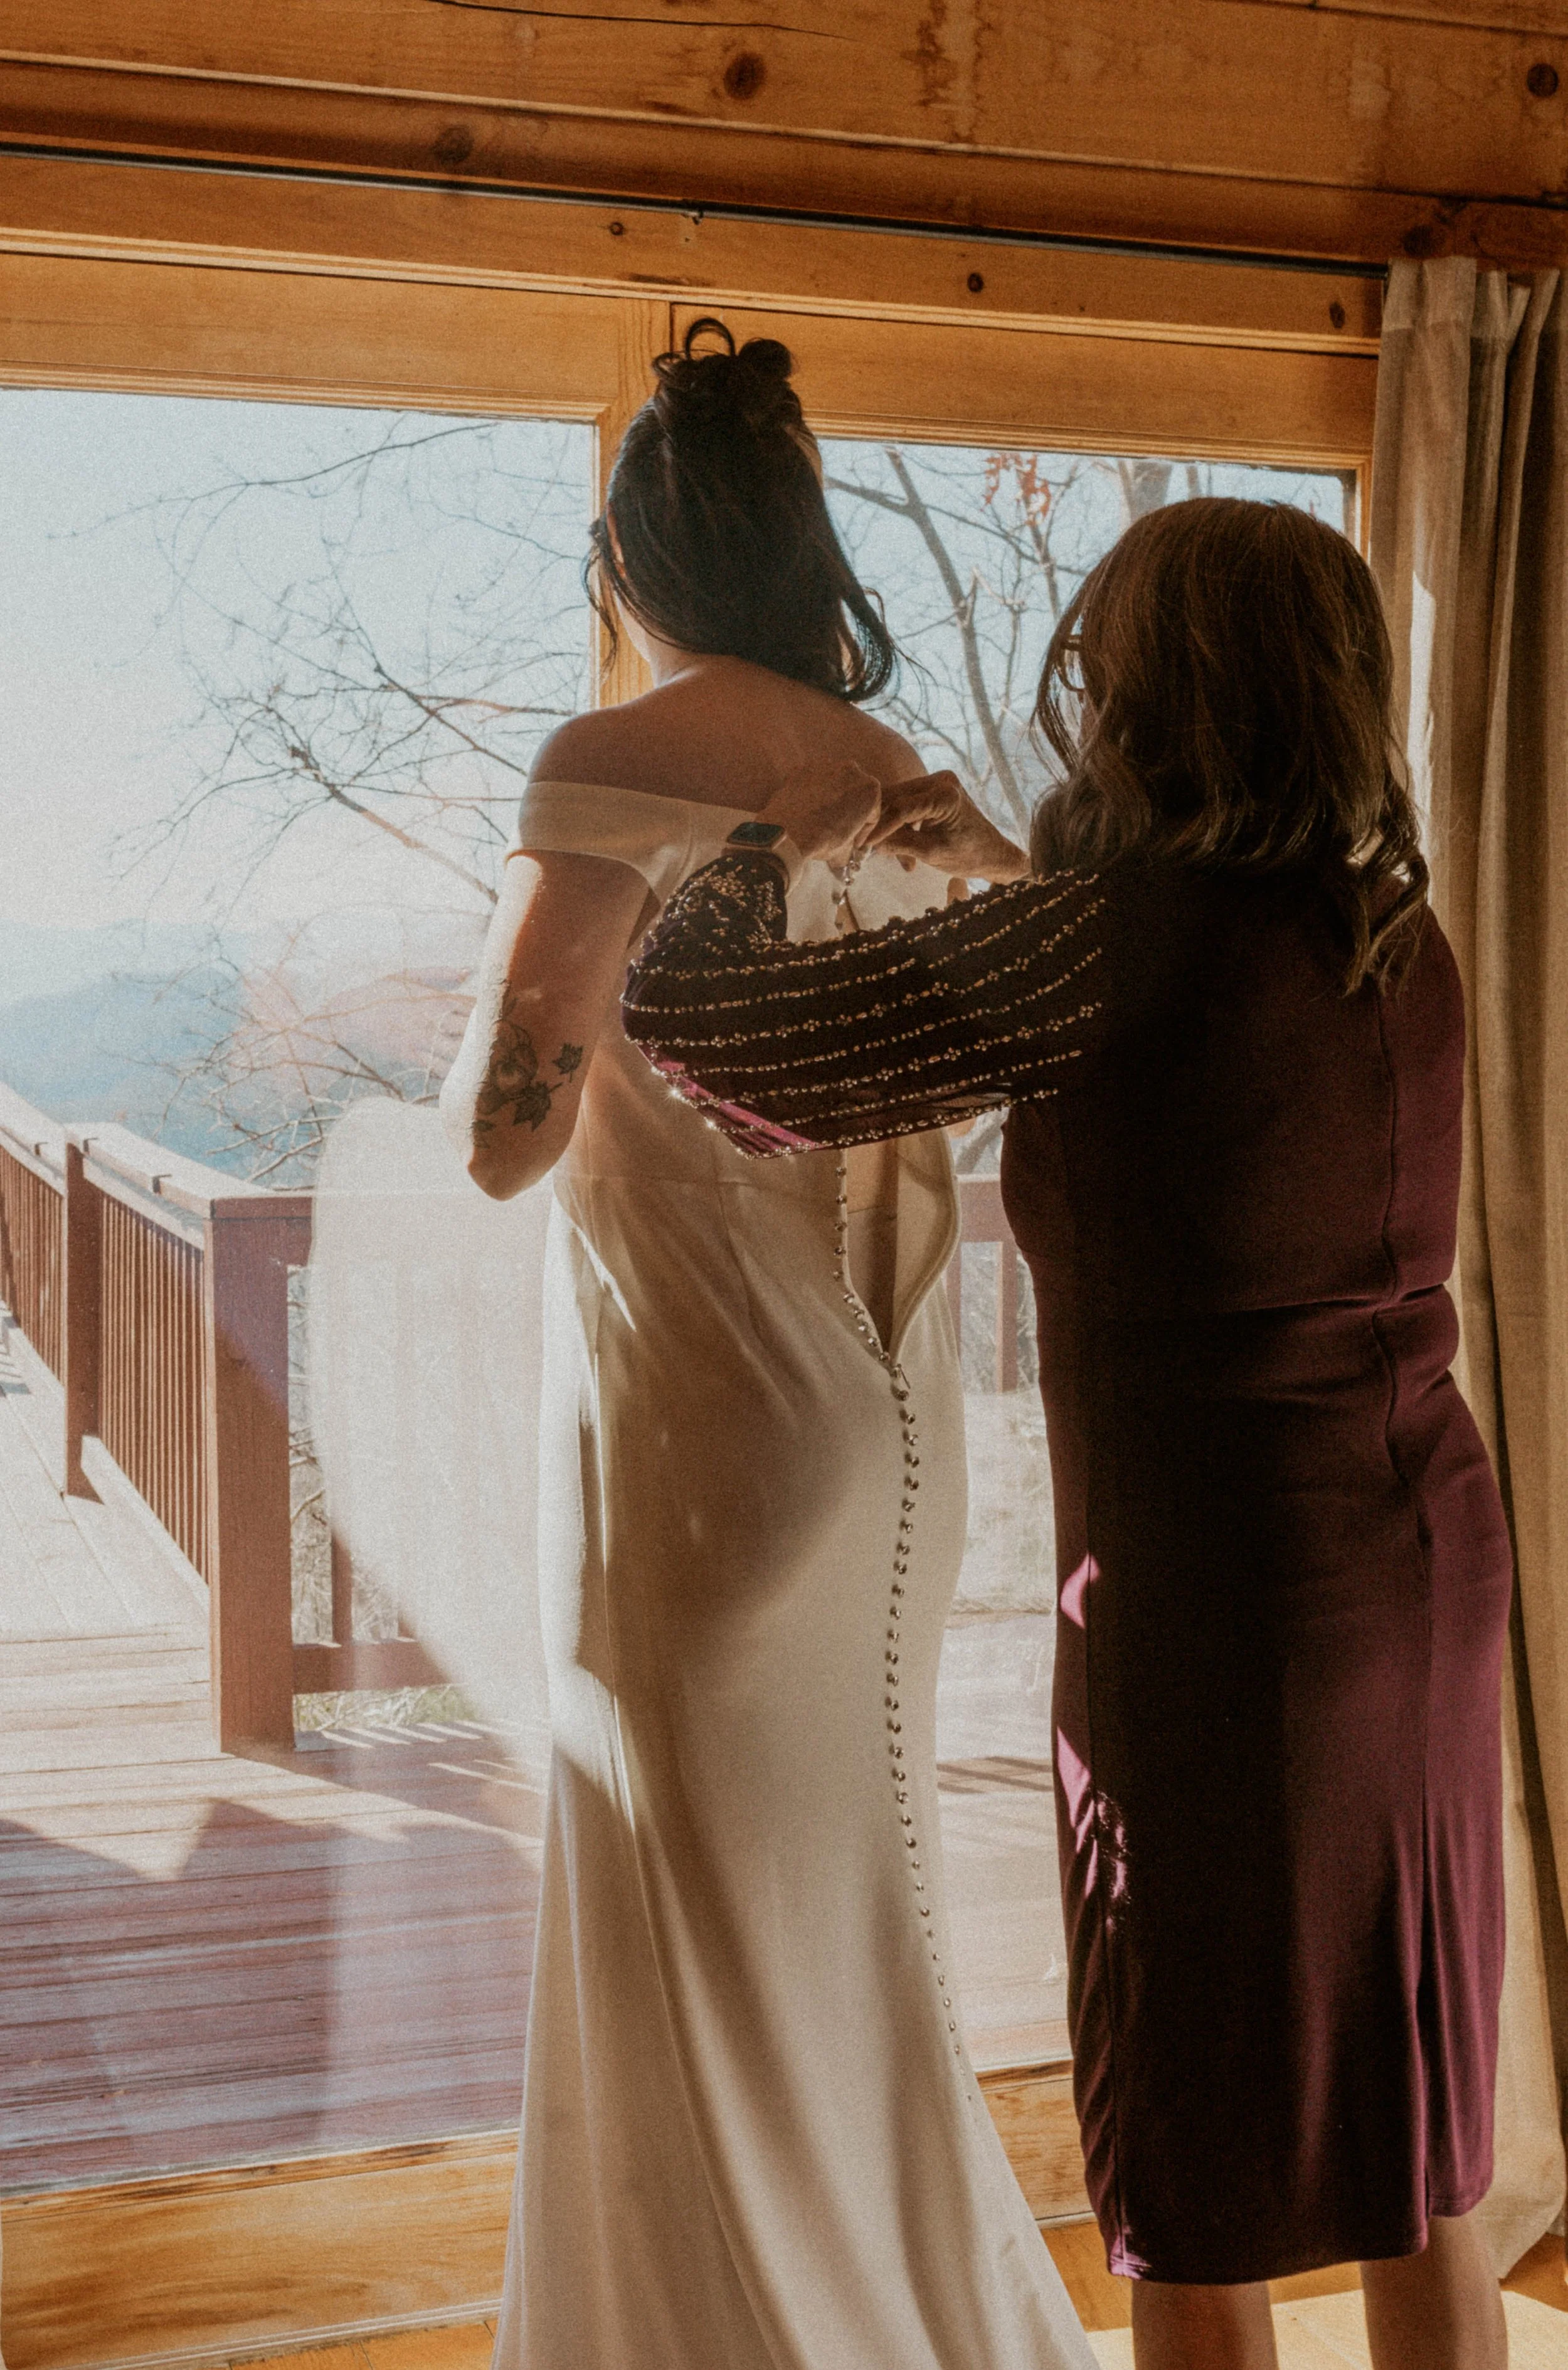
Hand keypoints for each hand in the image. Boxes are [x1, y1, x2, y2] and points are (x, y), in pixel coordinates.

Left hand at [754, 760, 881, 868]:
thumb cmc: (823, 839)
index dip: (863, 830)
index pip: (872, 812)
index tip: (854, 842)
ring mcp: (826, 766)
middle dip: (847, 808)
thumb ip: (849, 845)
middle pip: (853, 793)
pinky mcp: (803, 768)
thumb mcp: (844, 849)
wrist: (788, 832)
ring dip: (829, 798)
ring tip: (818, 818)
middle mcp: (851, 770)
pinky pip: (811, 782)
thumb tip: (843, 853)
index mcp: (870, 788)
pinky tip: (804, 810)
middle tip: (837, 827)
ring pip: (832, 784)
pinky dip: (810, 793)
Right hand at [871, 772, 1029, 882]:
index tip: (864, 844)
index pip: (903, 808)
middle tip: (861, 842)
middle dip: (878, 821)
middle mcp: (941, 780)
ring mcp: (938, 782)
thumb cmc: (969, 855)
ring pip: (899, 799)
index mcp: (946, 794)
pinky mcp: (934, 789)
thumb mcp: (932, 853)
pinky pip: (907, 802)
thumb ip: (900, 845)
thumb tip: (870, 845)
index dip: (880, 827)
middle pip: (897, 798)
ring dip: (886, 821)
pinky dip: (898, 820)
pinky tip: (891, 839)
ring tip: (875, 845)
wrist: (992, 853)